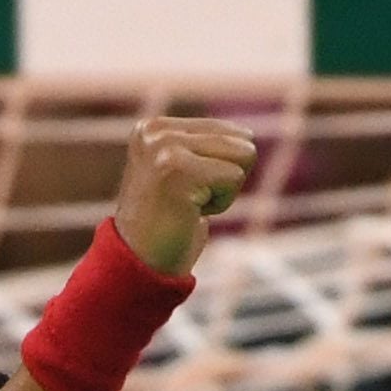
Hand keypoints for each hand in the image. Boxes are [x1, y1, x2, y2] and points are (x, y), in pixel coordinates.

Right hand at [110, 116, 258, 276]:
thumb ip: (205, 148)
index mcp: (155, 127)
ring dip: (224, 191)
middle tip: (190, 200)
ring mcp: (165, 147)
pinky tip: (190, 212)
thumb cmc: (170, 224)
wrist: (141, 263)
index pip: (229, 131)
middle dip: (227, 179)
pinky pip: (234, 177)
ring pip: (243, 156)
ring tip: (190, 205)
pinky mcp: (177, 168)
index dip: (222, 170)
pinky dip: (220, 203)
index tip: (188, 191)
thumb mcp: (182, 173)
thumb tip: (248, 135)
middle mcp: (156, 131)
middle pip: (241, 141)